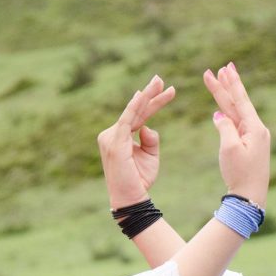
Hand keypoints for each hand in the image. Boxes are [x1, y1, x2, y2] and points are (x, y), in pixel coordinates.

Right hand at [98, 75, 176, 209]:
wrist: (131, 197)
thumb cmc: (140, 179)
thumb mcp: (150, 155)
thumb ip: (150, 138)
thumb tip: (148, 126)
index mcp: (119, 136)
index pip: (138, 116)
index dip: (152, 103)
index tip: (165, 90)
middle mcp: (111, 134)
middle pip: (136, 111)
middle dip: (150, 94)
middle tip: (161, 78)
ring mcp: (110, 137)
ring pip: (133, 112)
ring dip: (147, 96)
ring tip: (160, 82)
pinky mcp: (114, 142)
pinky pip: (127, 120)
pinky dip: (135, 106)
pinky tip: (143, 95)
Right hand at [203, 62, 269, 206]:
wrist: (250, 197)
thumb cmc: (240, 173)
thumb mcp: (229, 148)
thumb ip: (225, 127)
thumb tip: (220, 116)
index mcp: (254, 128)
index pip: (241, 100)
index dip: (232, 83)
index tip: (225, 67)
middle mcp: (257, 130)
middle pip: (237, 103)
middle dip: (227, 86)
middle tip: (221, 68)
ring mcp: (254, 138)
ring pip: (236, 113)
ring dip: (228, 97)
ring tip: (221, 80)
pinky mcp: (249, 146)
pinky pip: (237, 124)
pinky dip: (229, 114)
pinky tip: (224, 109)